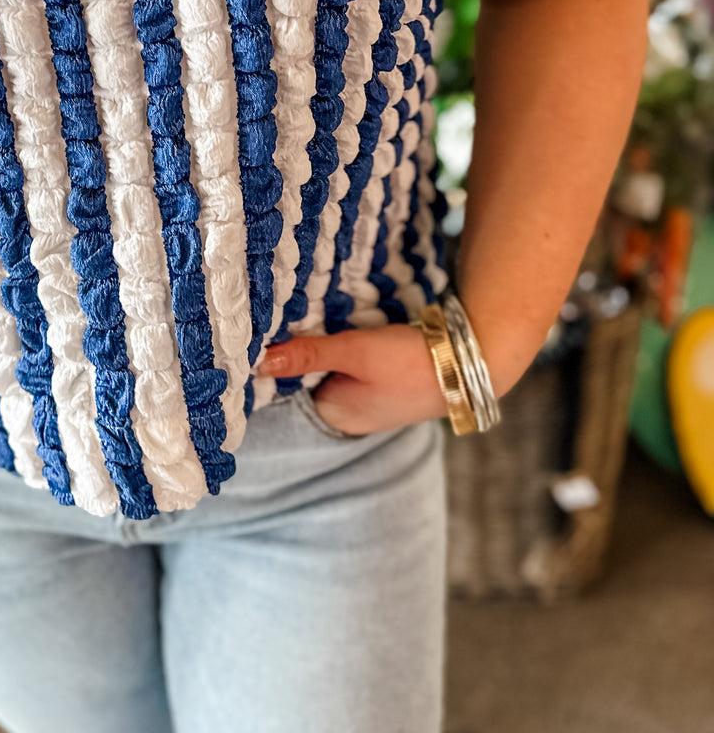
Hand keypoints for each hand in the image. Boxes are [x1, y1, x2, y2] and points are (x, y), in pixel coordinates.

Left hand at [255, 325, 447, 436]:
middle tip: (291, 315)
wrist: (473, 360)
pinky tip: (346, 326)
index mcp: (336, 416)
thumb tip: (258, 362)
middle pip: (309, 377)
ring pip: (331, 368)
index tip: (267, 332)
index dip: (279, 360)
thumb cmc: (412, 362)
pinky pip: (351, 365)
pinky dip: (346, 348)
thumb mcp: (355, 352)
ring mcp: (368, 401)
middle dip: (302, 350)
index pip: (289, 387)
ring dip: (325, 346)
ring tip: (315, 317)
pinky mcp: (384, 384)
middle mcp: (349, 415)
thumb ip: (308, 355)